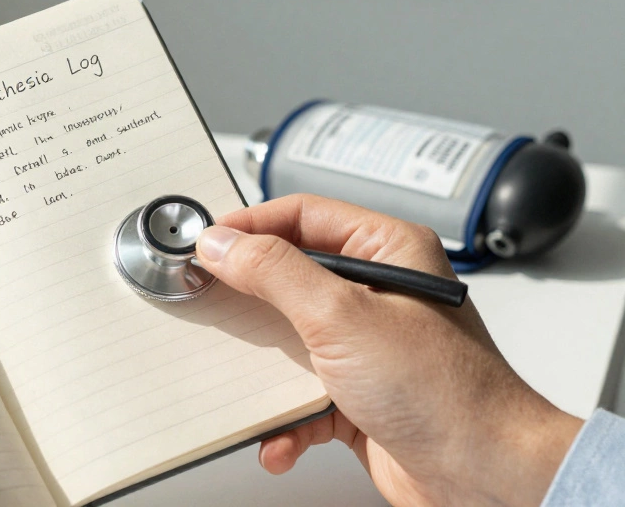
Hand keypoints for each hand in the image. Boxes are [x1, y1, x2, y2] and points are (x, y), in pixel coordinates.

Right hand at [198, 194, 582, 506]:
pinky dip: (285, 422)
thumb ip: (275, 273)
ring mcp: (367, 347)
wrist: (486, 476)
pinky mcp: (357, 397)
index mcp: (388, 252)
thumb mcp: (342, 317)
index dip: (250, 226)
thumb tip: (224, 243)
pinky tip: (281, 439)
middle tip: (210, 302)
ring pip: (289, 342)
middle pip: (289, 278)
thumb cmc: (446, 393)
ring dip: (264, 374)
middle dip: (248, 300)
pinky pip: (301, 398)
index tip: (207, 243)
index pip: (303, 217)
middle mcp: (378, 293)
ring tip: (242, 382)